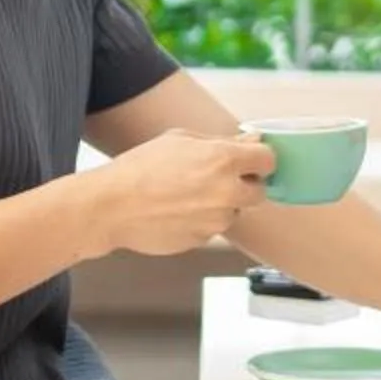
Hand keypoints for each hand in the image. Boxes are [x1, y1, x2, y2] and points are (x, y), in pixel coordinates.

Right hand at [82, 128, 274, 256]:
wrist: (112, 206)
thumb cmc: (140, 168)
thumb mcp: (179, 140)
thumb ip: (220, 142)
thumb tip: (248, 141)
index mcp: (223, 160)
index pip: (268, 160)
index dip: (259, 159)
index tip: (251, 160)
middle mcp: (226, 192)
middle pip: (259, 193)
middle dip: (245, 186)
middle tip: (221, 179)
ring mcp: (216, 220)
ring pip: (233, 212)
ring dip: (221, 205)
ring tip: (186, 195)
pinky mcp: (203, 240)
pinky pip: (212, 228)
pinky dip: (201, 220)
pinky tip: (176, 210)